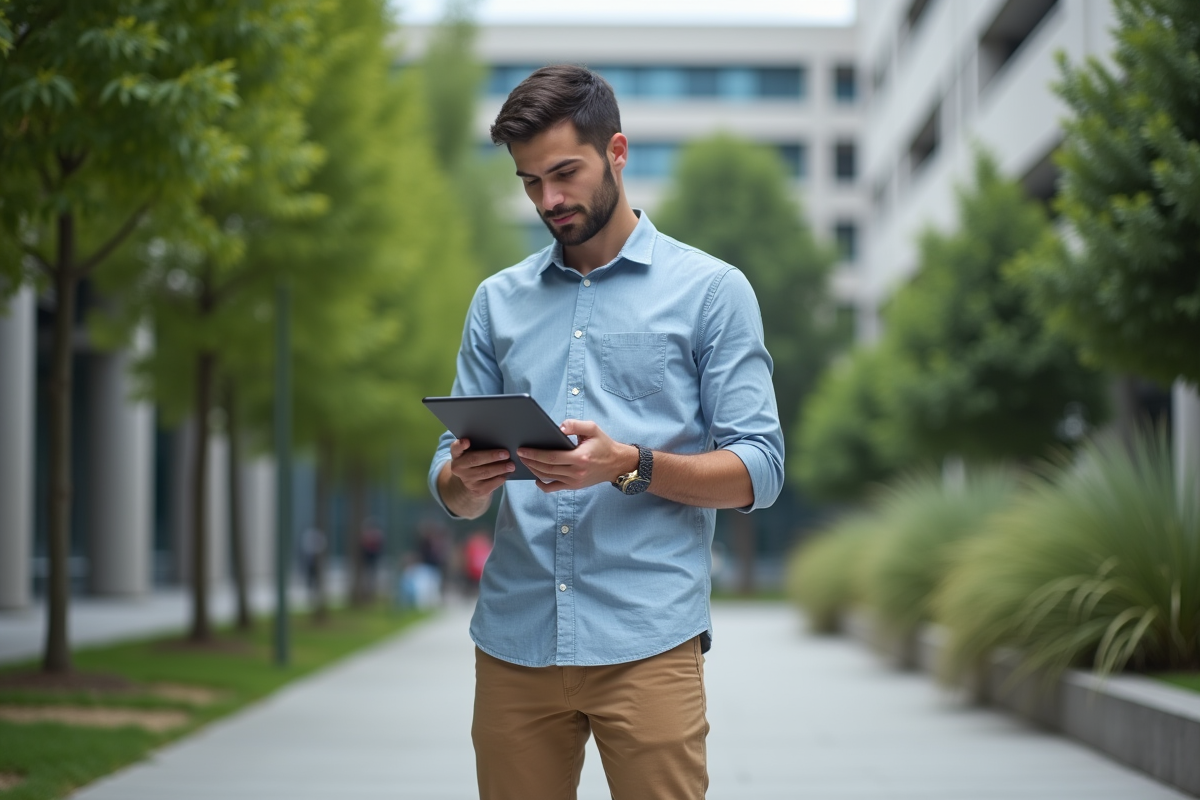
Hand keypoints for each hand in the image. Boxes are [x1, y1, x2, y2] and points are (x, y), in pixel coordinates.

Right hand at [448, 438, 514, 500]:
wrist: (472, 483)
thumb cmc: (475, 461)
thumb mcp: (471, 452)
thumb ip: (477, 445)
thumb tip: (498, 440)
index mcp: (457, 455)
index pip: (456, 448)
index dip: (460, 444)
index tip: (467, 441)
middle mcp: (458, 468)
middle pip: (475, 460)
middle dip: (491, 456)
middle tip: (506, 454)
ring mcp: (467, 480)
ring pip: (485, 473)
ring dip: (500, 468)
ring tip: (511, 465)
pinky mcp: (477, 490)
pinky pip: (491, 484)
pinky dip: (500, 478)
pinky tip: (507, 473)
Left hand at [517, 420, 636, 492]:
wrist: (617, 463)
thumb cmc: (604, 444)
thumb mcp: (593, 429)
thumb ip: (575, 425)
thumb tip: (559, 428)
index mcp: (580, 458)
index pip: (551, 458)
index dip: (535, 454)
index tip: (523, 449)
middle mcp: (576, 472)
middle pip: (546, 469)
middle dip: (530, 461)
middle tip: (519, 453)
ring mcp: (574, 481)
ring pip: (548, 478)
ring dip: (534, 470)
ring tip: (525, 461)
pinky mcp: (574, 486)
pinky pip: (554, 488)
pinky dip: (543, 485)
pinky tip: (536, 478)